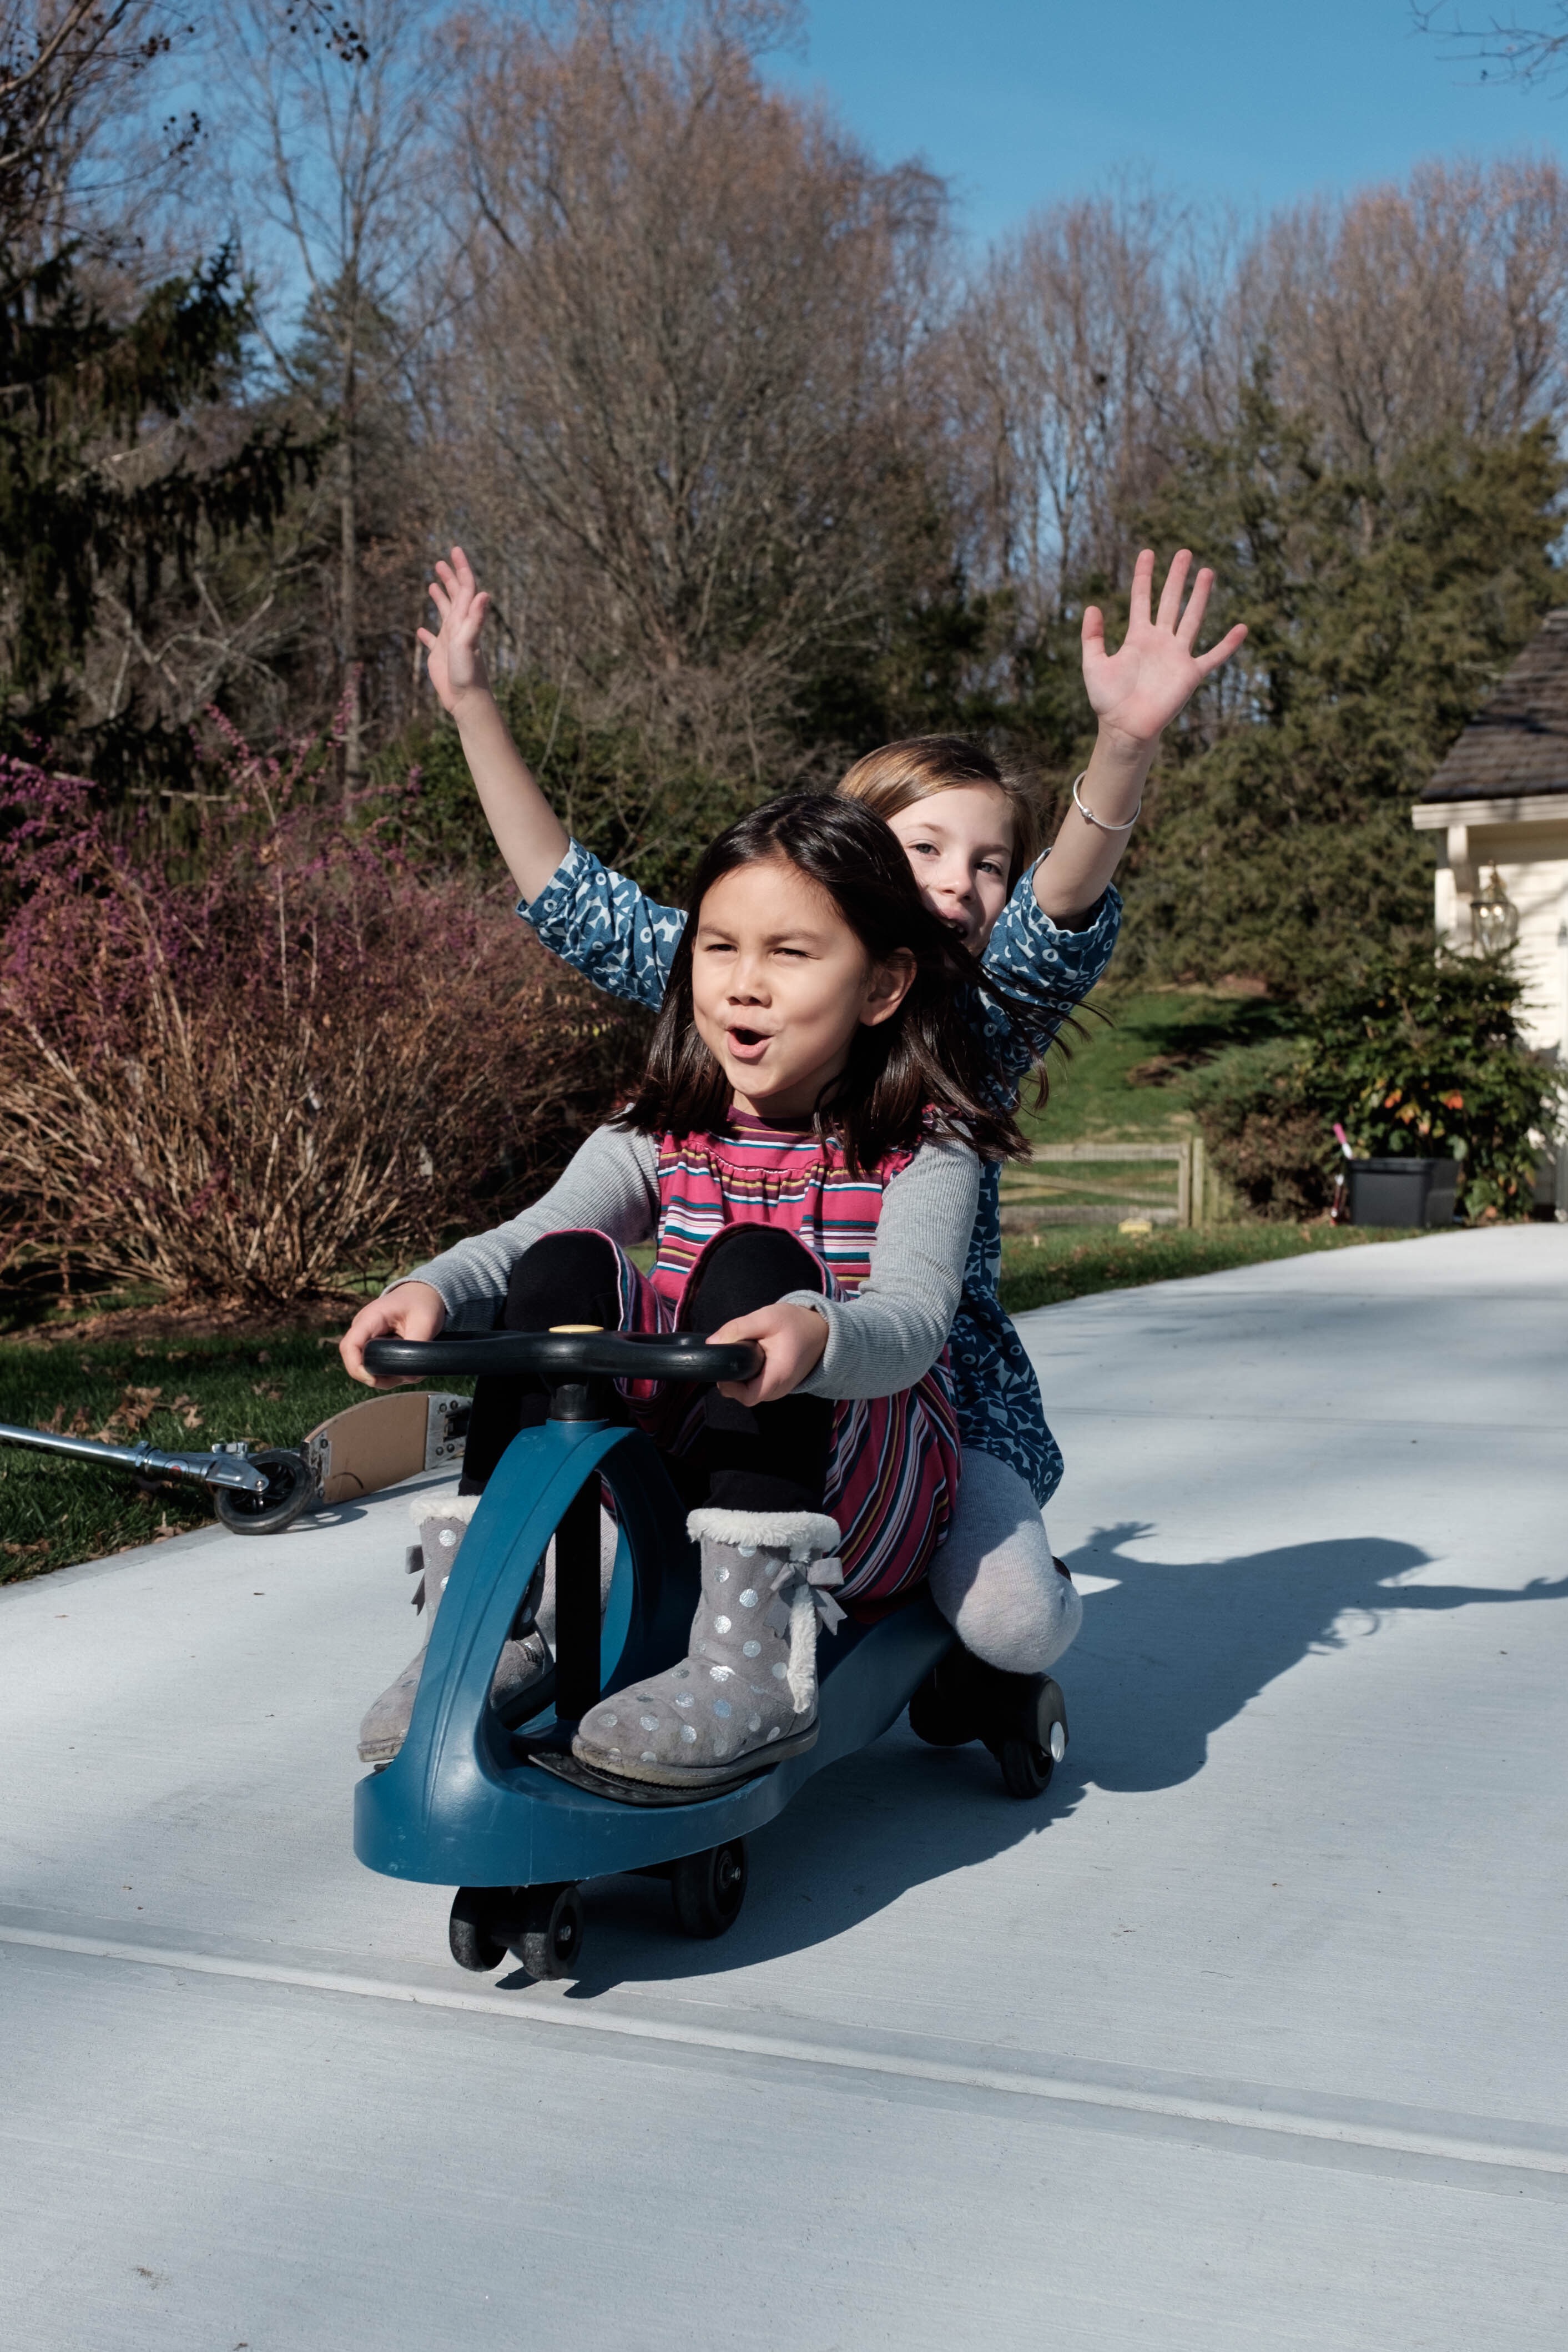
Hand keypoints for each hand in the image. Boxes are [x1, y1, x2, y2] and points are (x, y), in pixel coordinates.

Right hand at [339, 1281, 446, 1388]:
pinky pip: (376, 1367)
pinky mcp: (374, 1347)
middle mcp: (363, 1330)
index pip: (350, 1346)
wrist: (423, 1294)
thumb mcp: (426, 1321)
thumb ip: (417, 1347)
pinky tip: (407, 1366)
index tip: (373, 1379)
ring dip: (387, 1377)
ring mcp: (367, 1340)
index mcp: (370, 1318)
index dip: (357, 1367)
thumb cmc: (422, 1303)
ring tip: (409, 1369)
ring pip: (366, 1369)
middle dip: (377, 1377)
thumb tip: (410, 1375)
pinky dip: (390, 1373)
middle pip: (356, 1363)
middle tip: (402, 1376)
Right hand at [417, 546, 492, 714]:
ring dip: (440, 598)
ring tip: (432, 585)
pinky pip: (432, 640)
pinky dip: (427, 633)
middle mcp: (458, 627)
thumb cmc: (468, 673)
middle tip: (440, 561)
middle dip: (450, 578)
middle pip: (455, 596)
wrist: (466, 700)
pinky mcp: (439, 655)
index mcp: (465, 621)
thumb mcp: (469, 643)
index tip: (455, 550)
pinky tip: (421, 630)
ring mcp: (449, 641)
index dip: (461, 568)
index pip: (465, 588)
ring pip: (444, 614)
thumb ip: (475, 619)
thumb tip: (484, 593)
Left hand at [707, 1303, 828, 1405]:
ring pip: (751, 1392)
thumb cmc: (796, 1323)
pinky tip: (750, 1359)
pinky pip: (758, 1387)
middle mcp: (780, 1389)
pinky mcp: (779, 1385)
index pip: (747, 1396)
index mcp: (778, 1376)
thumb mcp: (767, 1318)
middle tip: (730, 1356)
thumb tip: (711, 1343)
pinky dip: (749, 1377)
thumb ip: (738, 1329)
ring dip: (740, 1377)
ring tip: (742, 1354)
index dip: (730, 1386)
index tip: (723, 1367)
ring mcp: (781, 1390)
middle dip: (732, 1380)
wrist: (822, 1331)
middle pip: (746, 1396)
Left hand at [1081, 547, 1246, 752]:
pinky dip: (1228, 644)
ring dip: (1200, 596)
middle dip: (1176, 578)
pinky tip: (1242, 628)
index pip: (1142, 599)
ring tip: (1207, 572)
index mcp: (1137, 637)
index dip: (1144, 576)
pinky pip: (1213, 657)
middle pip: (1171, 602)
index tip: (1147, 552)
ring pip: (1192, 619)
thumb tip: (1092, 606)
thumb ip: (1091, 636)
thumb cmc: (1108, 700)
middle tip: (1184, 552)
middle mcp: (1160, 641)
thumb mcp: (1093, 665)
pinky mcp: (1190, 674)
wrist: (1125, 728)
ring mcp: (1177, 656)